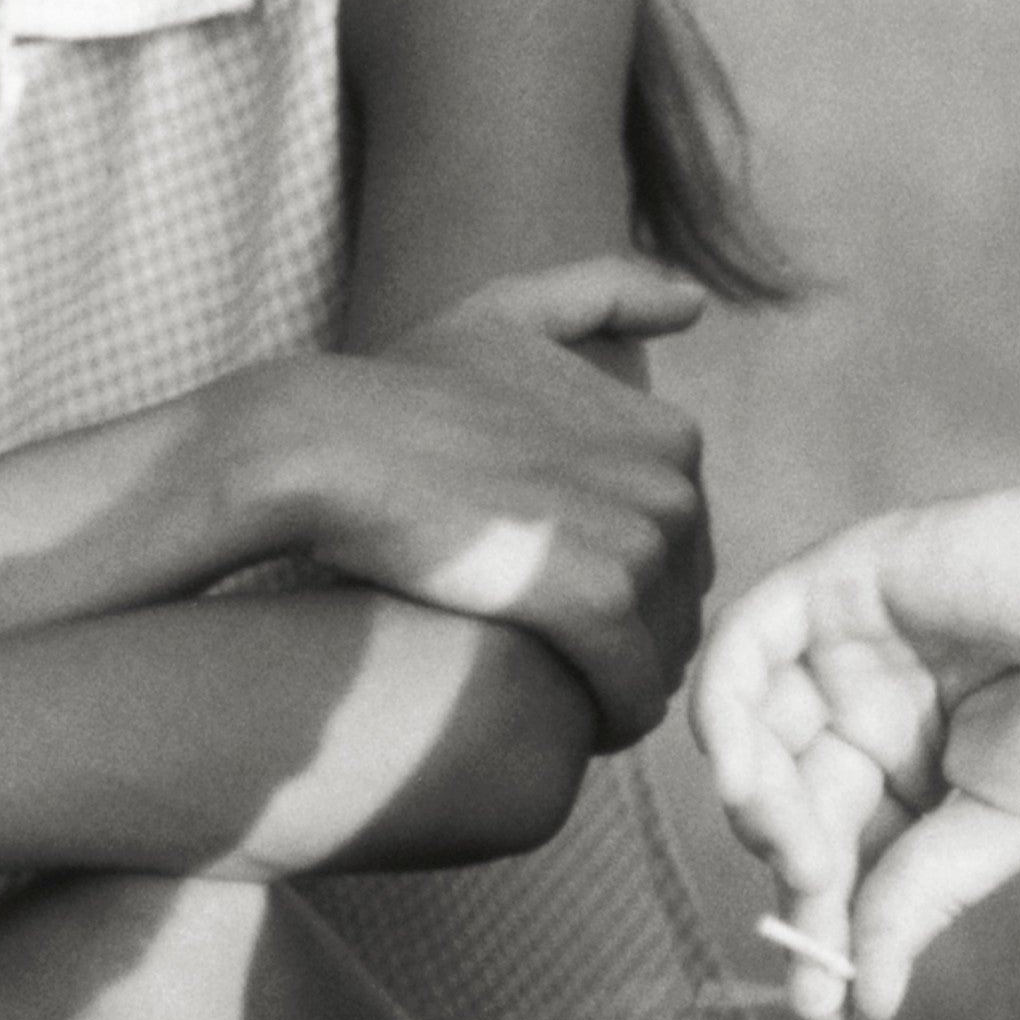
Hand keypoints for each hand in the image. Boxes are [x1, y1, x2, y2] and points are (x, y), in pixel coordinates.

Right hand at [260, 255, 716, 743]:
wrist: (325, 447)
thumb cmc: (402, 391)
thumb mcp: (505, 315)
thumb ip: (602, 293)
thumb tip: (694, 301)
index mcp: (667, 435)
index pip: (682, 547)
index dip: (627, 579)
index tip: (566, 597)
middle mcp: (671, 484)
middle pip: (679, 605)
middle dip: (633, 637)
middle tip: (557, 656)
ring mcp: (639, 543)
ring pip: (661, 656)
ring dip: (620, 686)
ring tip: (558, 692)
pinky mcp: (595, 603)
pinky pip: (630, 693)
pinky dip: (608, 719)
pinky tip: (567, 727)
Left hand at [687, 478, 1019, 1019]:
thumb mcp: (1007, 825)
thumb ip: (920, 892)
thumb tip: (867, 999)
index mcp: (907, 771)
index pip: (838, 856)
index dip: (822, 929)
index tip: (822, 1010)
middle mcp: (860, 710)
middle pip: (786, 804)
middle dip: (794, 877)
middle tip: (817, 926)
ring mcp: (840, 647)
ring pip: (749, 732)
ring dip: (757, 805)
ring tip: (801, 857)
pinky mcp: (833, 581)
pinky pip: (746, 643)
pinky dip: (728, 710)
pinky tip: (750, 779)